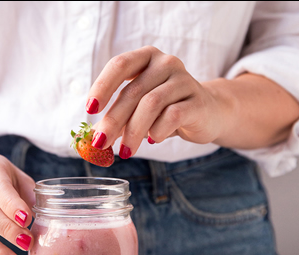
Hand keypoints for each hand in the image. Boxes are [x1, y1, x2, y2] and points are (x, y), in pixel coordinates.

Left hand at [87, 46, 298, 155]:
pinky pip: (173, 115)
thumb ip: (118, 119)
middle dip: (113, 121)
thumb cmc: (166, 109)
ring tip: (126, 152)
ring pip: (151, 104)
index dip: (102, 86)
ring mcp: (184, 80)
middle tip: (101, 143)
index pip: (119, 65)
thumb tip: (92, 139)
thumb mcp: (138, 110)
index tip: (90, 109)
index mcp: (146, 58)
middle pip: (133, 91)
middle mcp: (165, 63)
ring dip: (134, 131)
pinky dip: (158, 130)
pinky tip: (153, 140)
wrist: (208, 112)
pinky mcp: (197, 101)